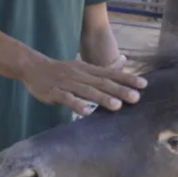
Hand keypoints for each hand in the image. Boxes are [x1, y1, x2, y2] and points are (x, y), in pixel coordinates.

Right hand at [19, 56, 145, 116]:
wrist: (33, 67)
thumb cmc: (61, 70)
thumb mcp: (82, 67)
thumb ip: (102, 71)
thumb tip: (124, 64)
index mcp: (88, 69)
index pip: (111, 73)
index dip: (127, 78)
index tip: (144, 85)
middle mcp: (80, 75)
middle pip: (102, 82)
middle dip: (119, 90)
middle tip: (136, 98)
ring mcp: (67, 83)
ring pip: (87, 91)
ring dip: (102, 98)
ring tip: (116, 106)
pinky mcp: (55, 92)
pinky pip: (67, 99)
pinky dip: (77, 105)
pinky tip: (87, 112)